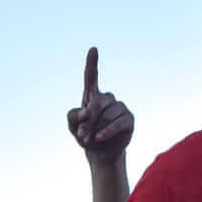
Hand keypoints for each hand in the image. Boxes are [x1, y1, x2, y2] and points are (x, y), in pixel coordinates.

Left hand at [67, 47, 133, 164]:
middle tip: (82, 134)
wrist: (100, 152)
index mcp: (92, 96)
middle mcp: (107, 98)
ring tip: (93, 138)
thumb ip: (72, 116)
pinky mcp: (128, 119)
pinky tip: (100, 138)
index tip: (93, 49)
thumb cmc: (86, 136)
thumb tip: (85, 112)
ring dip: (96, 129)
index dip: (92, 63)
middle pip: (96, 103)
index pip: (91, 77)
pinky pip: (118, 123)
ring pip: (106, 115)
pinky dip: (107, 131)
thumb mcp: (72, 127)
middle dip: (87, 120)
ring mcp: (119, 107)